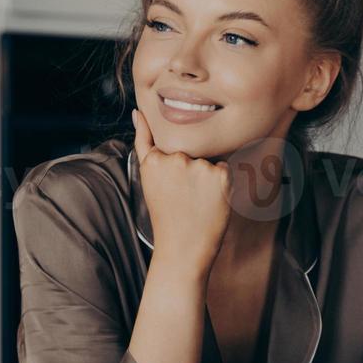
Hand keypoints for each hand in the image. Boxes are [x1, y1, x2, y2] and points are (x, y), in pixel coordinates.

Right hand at [132, 108, 230, 276]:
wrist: (182, 249)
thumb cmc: (166, 215)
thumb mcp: (148, 177)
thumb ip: (144, 142)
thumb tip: (138, 113)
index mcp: (155, 159)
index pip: (172, 149)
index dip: (174, 172)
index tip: (172, 191)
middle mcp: (175, 158)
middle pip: (191, 151)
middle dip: (190, 171)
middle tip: (183, 200)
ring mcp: (198, 165)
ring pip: (208, 161)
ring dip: (207, 178)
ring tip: (196, 203)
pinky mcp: (220, 174)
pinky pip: (224, 170)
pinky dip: (221, 184)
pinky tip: (210, 202)